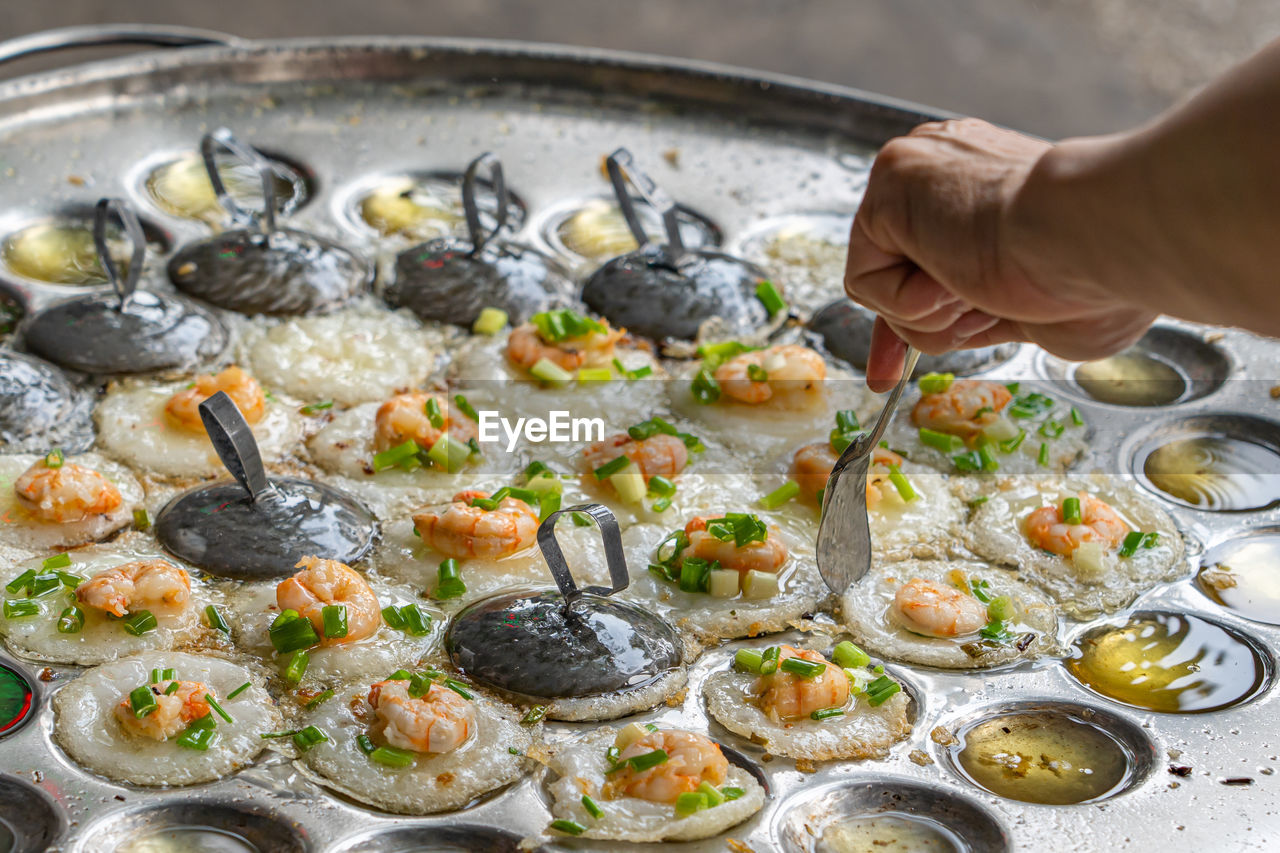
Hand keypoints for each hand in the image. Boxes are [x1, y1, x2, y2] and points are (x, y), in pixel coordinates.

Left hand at [845, 118, 1155, 391]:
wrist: (1096, 239)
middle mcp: (948, 168)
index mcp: (989, 184)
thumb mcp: (1037, 306)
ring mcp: (918, 173)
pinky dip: (908, 303)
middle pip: (896, 270)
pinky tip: (956, 277)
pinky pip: (866, 280)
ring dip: (930, 315)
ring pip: (882, 283)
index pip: (926, 255)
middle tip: (941, 340)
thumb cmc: (1097, 275)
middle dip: (910, 324)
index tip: (894, 370)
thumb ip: (987, 305)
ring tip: (983, 291)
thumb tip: (958, 323)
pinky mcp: (890, 184)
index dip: (913, 315)